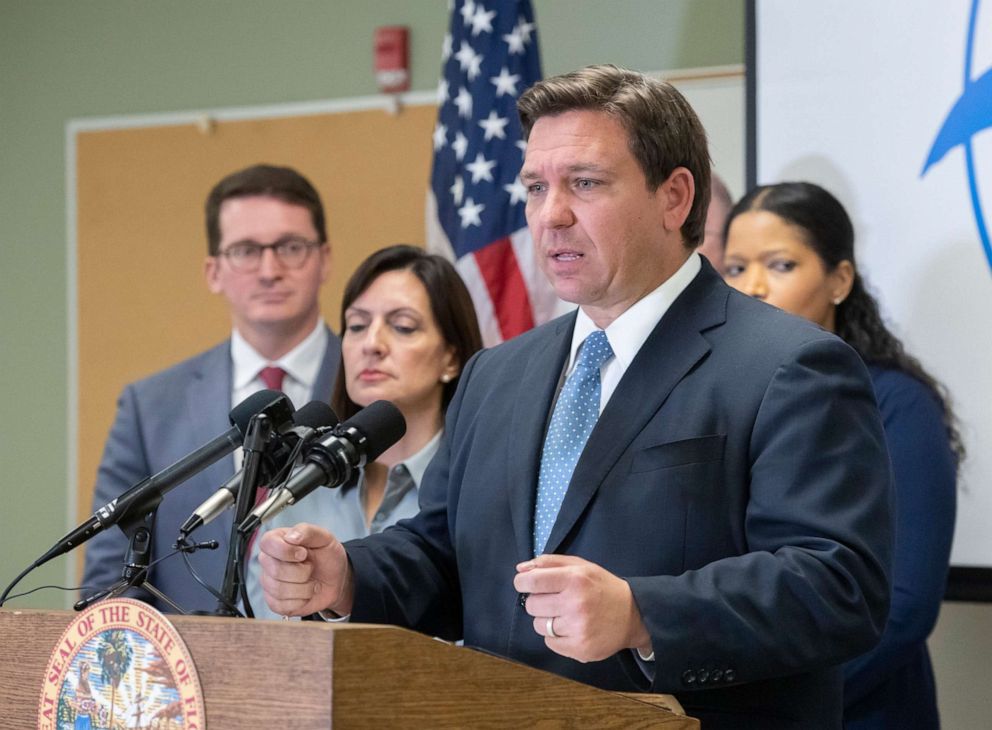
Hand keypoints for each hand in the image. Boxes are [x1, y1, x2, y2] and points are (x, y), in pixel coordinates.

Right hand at [257, 523, 353, 616]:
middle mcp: (269, 561)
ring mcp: (269, 582)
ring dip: (304, 588)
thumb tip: (290, 536)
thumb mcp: (324, 538)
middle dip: (301, 572)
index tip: (303, 553)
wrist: (336, 579)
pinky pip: (282, 606)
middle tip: (311, 568)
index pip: (267, 543)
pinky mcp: (274, 602)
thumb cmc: (327, 556)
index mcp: (277, 540)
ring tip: (310, 581)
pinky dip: (301, 601)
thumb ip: (307, 531)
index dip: (286, 551)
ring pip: (278, 589)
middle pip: (275, 570)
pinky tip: (306, 593)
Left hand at [513, 554, 650, 662]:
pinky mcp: (579, 648)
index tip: (526, 584)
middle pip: (531, 605)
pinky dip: (556, 636)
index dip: (522, 582)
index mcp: (574, 579)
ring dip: (547, 620)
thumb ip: (549, 563)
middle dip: (539, 602)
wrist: (634, 614)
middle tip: (555, 600)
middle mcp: (575, 603)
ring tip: (565, 615)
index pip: (531, 581)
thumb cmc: (602, 586)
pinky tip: (571, 629)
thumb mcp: (580, 566)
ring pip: (539, 625)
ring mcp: (577, 628)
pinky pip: (549, 642)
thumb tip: (520, 569)